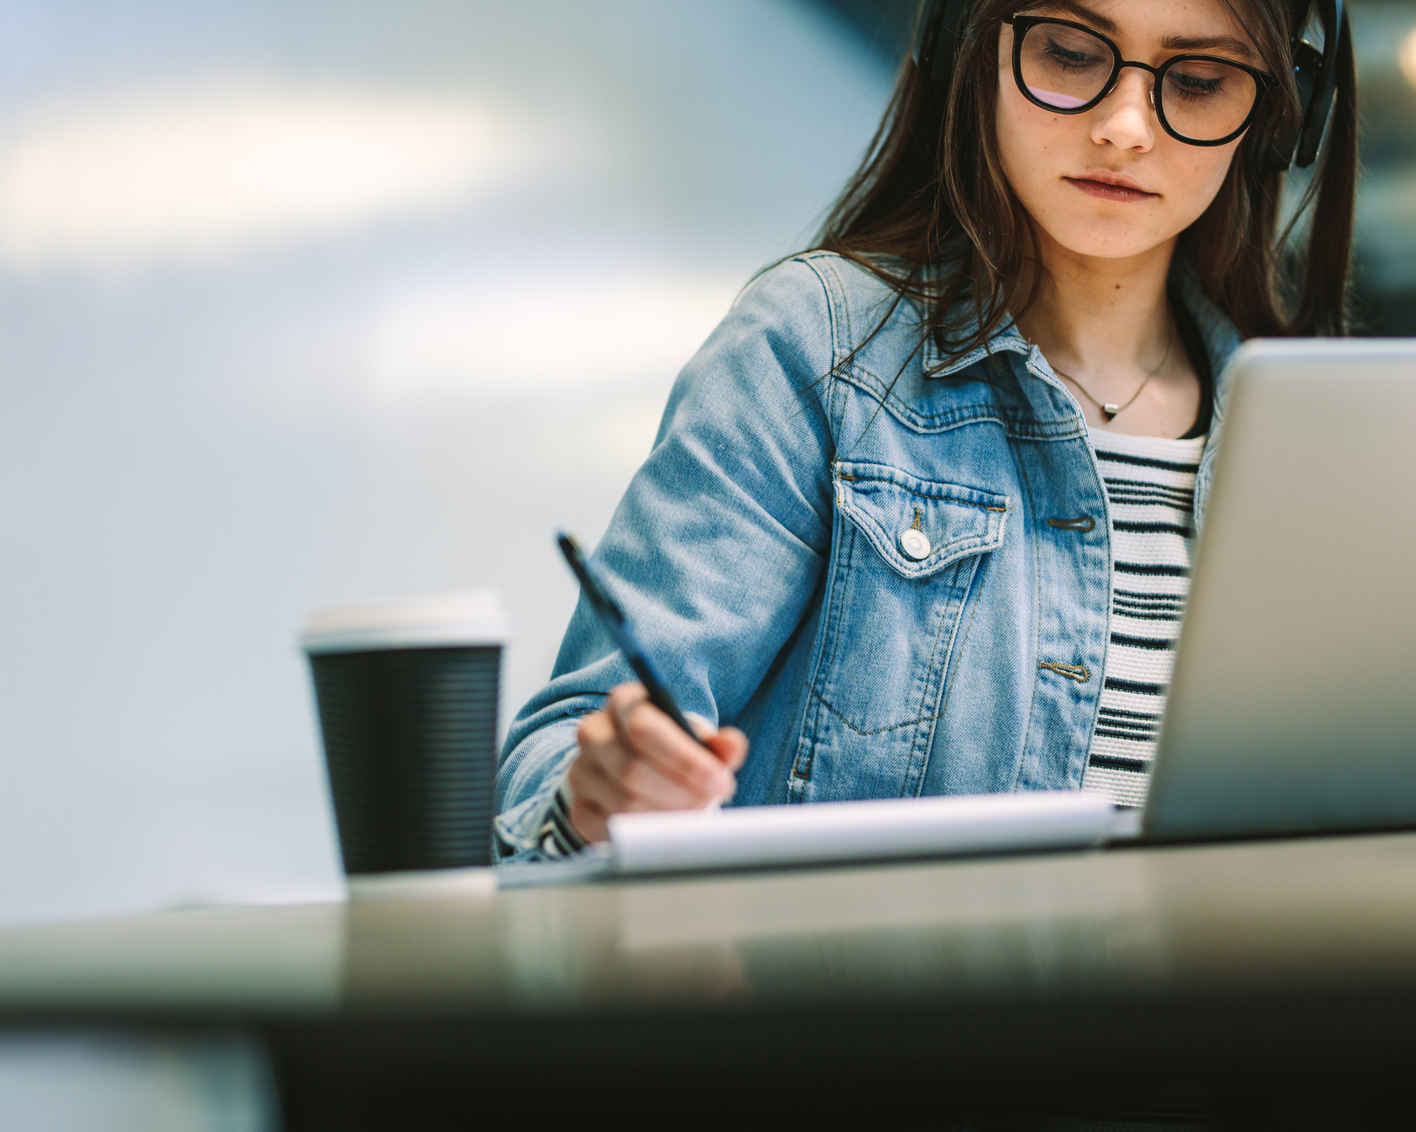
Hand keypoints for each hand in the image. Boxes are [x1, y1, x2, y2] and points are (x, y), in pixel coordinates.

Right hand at [565, 682, 748, 843]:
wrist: (634, 771)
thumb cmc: (670, 751)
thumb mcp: (696, 739)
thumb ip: (718, 743)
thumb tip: (731, 745)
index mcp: (624, 703)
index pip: (643, 727)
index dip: (683, 757)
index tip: (718, 779)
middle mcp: (594, 732)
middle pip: (632, 769)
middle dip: (680, 792)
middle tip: (710, 802)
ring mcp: (581, 771)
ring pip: (623, 803)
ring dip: (666, 815)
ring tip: (693, 814)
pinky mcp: (579, 808)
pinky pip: (610, 828)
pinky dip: (643, 834)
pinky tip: (666, 828)